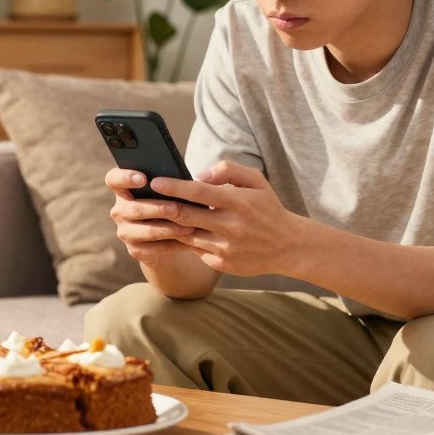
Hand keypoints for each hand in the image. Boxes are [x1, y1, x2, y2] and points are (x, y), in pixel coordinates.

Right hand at [105, 167, 195, 268]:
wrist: (165, 235)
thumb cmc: (167, 202)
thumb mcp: (165, 191)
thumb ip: (167, 183)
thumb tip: (183, 179)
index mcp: (122, 189)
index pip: (113, 179)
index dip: (125, 177)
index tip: (143, 179)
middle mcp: (119, 210)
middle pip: (134, 208)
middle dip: (158, 209)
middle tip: (176, 208)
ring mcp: (125, 231)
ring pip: (147, 231)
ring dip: (170, 229)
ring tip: (190, 226)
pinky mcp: (135, 250)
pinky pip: (155, 248)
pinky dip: (174, 244)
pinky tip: (188, 240)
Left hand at [153, 160, 305, 276]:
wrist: (288, 246)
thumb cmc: (266, 208)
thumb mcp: (256, 181)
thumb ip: (228, 170)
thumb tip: (199, 175)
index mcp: (239, 203)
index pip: (199, 192)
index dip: (174, 187)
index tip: (155, 182)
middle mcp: (231, 227)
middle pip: (186, 216)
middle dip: (162, 207)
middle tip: (145, 199)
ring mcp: (226, 248)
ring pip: (186, 235)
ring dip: (169, 225)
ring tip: (155, 214)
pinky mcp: (222, 263)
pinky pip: (195, 250)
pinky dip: (184, 240)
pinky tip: (175, 232)